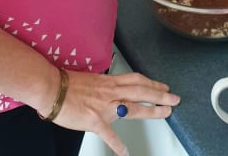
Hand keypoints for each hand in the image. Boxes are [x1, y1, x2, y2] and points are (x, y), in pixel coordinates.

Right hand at [53, 70, 179, 155]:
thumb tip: (112, 90)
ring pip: (133, 107)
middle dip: (160, 95)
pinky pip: (110, 135)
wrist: (52, 89)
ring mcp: (105, 107)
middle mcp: (110, 92)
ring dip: (152, 110)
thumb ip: (104, 86)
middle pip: (141, 91)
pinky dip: (118, 145)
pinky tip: (125, 153)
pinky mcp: (95, 121)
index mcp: (109, 82)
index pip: (136, 80)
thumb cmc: (68, 84)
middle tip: (174, 99)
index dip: (151, 83)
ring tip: (165, 113)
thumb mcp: (91, 80)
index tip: (162, 86)